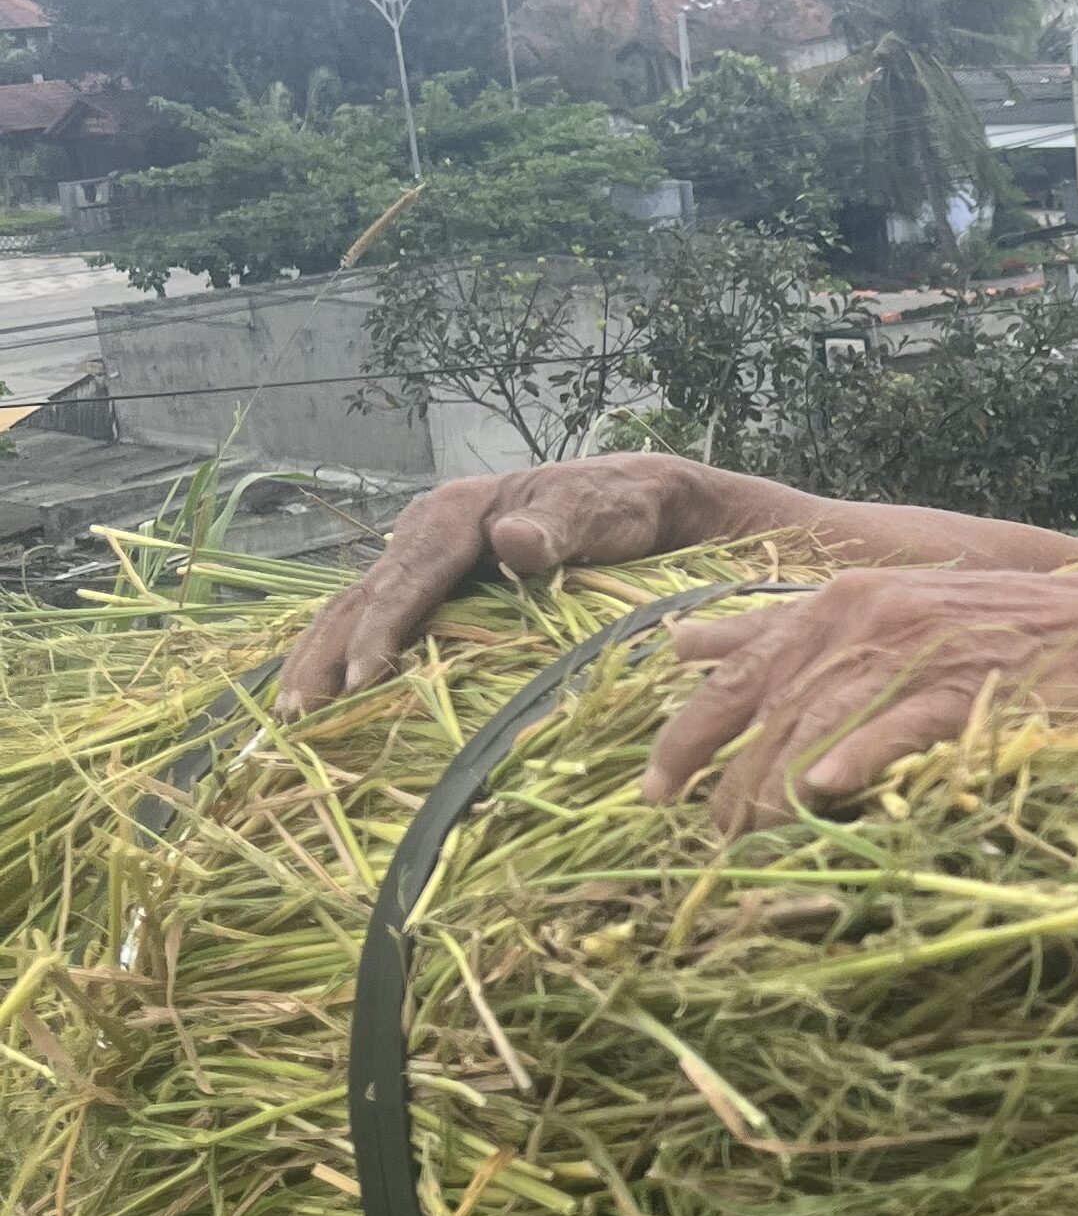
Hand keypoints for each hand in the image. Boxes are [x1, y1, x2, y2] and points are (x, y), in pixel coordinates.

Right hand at [278, 455, 758, 714]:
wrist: (647, 501)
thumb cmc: (626, 508)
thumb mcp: (605, 511)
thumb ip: (563, 525)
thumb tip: (516, 539)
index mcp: (461, 512)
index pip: (408, 576)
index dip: (381, 629)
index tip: (359, 679)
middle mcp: (430, 530)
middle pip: (364, 594)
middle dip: (326, 653)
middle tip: (294, 714)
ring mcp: (428, 557)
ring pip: (358, 607)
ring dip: (322, 658)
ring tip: (292, 714)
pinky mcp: (437, 583)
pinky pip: (381, 617)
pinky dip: (349, 653)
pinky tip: (332, 696)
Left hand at [642, 566, 1077, 832]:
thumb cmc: (994, 626)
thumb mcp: (877, 608)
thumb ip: (780, 630)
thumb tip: (685, 647)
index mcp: (834, 602)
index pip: (731, 674)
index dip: (683, 739)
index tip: (651, 796)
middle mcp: (861, 619)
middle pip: (762, 714)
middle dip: (723, 789)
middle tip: (704, 853)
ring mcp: (913, 654)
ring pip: (814, 729)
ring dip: (771, 796)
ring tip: (744, 853)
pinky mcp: (965, 689)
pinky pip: (897, 729)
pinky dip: (856, 759)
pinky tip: (822, 794)